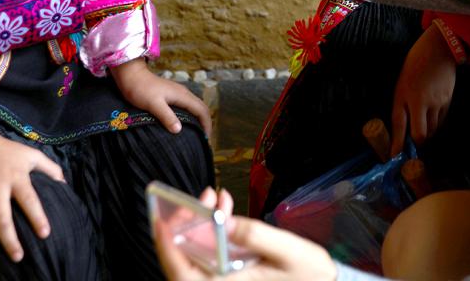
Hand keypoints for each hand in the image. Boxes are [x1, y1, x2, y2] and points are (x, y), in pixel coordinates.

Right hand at [0, 121, 65, 266]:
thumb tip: (64, 186)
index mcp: (16, 177)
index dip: (37, 217)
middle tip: (18, 257)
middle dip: (10, 241)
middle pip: (2, 219)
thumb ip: (50, 168)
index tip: (45, 234)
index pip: (29, 199)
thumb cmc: (9, 152)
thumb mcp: (32, 155)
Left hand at [110, 58, 212, 135]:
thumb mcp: (153, 104)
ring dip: (199, 120)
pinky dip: (191, 116)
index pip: (202, 111)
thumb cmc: (141, 89)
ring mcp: (179, 93)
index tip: (206, 140)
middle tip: (204, 140)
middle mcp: (184, 93)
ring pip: (195, 107)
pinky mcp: (172, 95)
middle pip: (202, 108)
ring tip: (196, 134)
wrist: (131, 75)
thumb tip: (179, 130)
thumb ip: (167, 116)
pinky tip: (184, 124)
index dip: (207, 125)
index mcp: (183, 96)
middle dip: (206, 124)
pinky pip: (188, 106)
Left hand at [153, 188, 336, 280]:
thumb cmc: (310, 275)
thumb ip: (254, 235)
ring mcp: (224, 279)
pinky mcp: (230, 272)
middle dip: (184, 224)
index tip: (159, 218)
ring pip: (196, 253)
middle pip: (184, 260)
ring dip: (199, 223)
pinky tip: (223, 207)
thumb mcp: (287, 251)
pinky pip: (210, 251)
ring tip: (213, 197)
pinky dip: (212, 228)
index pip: (183, 273)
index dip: (166, 247)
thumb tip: (221, 220)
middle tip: (198, 198)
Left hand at [390, 26, 457, 155]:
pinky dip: (436, 123)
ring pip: (432, 129)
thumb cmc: (414, 66)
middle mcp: (419, 101)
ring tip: (422, 127)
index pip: (399, 125)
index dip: (397, 143)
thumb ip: (401, 106)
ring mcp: (436, 101)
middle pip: (420, 133)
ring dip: (427, 132)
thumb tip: (402, 130)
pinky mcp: (448, 100)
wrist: (438, 49)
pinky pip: (441, 120)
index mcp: (403, 94)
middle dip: (417, 142)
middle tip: (413, 143)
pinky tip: (432, 116)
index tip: (394, 156)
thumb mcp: (401, 84)